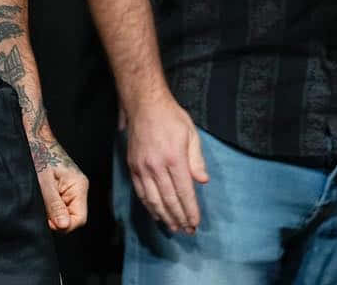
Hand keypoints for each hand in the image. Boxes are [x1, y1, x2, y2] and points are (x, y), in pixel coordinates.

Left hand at [31, 133, 89, 232]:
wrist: (33, 137)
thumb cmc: (38, 155)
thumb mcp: (44, 184)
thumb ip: (54, 205)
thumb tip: (64, 226)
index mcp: (79, 187)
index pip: (79, 219)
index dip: (63, 225)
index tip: (47, 219)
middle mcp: (78, 188)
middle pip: (72, 217)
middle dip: (56, 218)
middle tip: (41, 206)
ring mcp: (71, 188)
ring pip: (64, 212)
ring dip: (51, 211)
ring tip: (40, 197)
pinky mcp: (62, 187)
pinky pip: (59, 204)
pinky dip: (49, 204)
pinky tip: (41, 195)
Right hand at [125, 96, 208, 234]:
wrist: (144, 105)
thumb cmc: (171, 117)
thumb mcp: (191, 133)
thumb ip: (196, 159)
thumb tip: (202, 181)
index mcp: (174, 157)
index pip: (184, 191)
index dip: (190, 209)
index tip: (195, 222)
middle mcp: (156, 166)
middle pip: (169, 199)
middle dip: (179, 217)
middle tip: (187, 230)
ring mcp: (142, 168)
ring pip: (153, 200)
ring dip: (164, 216)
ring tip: (173, 227)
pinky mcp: (133, 167)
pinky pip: (141, 193)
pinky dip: (149, 206)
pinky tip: (156, 214)